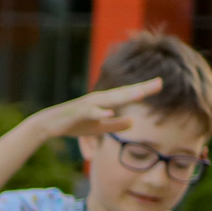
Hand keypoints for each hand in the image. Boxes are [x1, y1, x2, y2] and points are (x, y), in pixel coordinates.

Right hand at [31, 78, 163, 141]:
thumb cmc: (75, 124)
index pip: (128, 94)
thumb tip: (133, 121)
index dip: (145, 89)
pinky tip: (109, 112)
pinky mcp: (77, 113)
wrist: (50, 124)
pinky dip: (99, 112)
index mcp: (105, 101)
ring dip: (125, 96)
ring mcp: (88, 104)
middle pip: (123, 93)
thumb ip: (116, 124)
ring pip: (110, 99)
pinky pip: (90, 112)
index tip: (161, 84)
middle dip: (141, 88)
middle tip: (159, 83)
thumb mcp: (99, 127)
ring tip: (141, 93)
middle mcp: (99, 99)